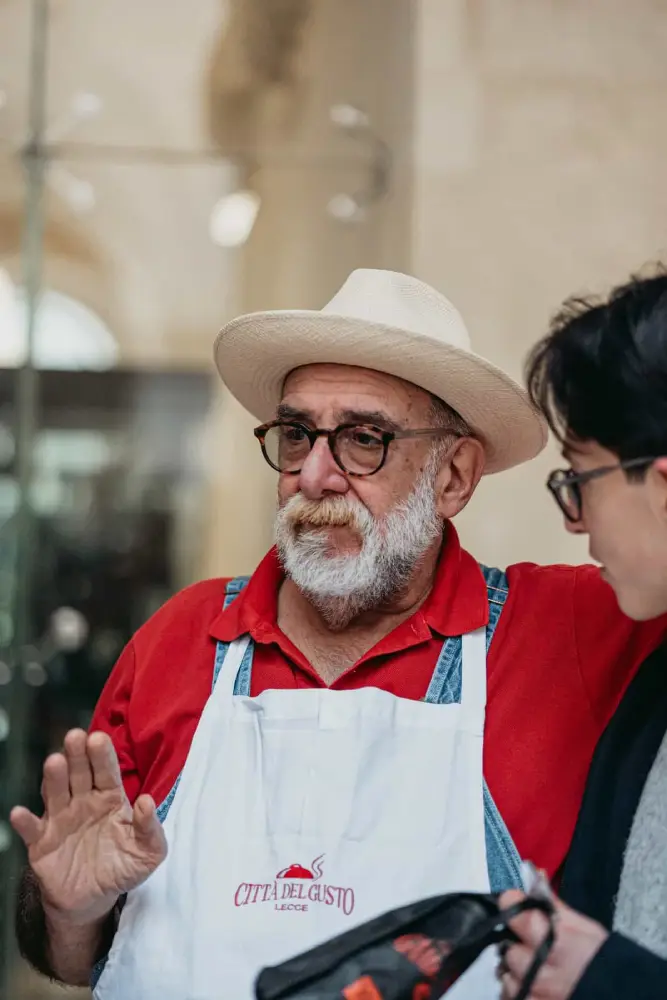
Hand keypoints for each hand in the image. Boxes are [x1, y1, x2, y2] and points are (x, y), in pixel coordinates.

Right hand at [11, 729, 166, 926]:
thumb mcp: (148, 852)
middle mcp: (83, 801)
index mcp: (110, 797)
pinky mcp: (41, 843)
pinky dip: (25, 821)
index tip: (98, 738)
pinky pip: (31, 829)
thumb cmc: (123, 866)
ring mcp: (60, 819)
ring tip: (54, 762)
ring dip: (53, 778)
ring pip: (55, 793)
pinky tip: (20, 813)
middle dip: (77, 754)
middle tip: (75, 736)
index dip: (102, 755)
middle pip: (79, 773)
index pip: (107, 771)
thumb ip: (151, 828)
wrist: (93, 900)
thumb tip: (146, 801)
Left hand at [498, 890, 608, 998]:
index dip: (512, 904)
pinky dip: (519, 990)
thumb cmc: (604, 960)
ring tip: (535, 970)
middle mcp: (539, 965)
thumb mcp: (584, 927)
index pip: (511, 909)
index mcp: (551, 937)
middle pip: (508, 946)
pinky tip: (534, 986)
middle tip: (534, 947)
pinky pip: (511, 995)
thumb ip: (554, 904)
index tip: (516, 903)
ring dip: (517, 971)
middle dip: (518, 945)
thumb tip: (534, 876)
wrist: (619, 993)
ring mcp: (534, 990)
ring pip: (507, 974)